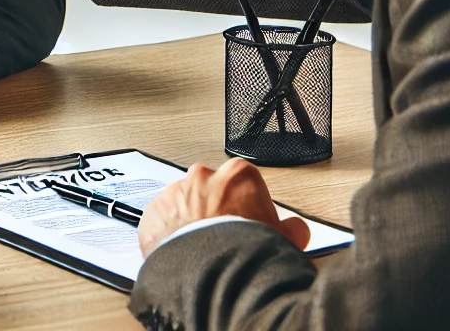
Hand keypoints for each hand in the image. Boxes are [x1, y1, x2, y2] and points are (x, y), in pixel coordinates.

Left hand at [137, 157, 309, 256]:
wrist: (211, 274)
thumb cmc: (246, 253)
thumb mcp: (286, 240)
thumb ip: (292, 228)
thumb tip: (296, 229)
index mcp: (238, 175)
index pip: (245, 186)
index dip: (248, 208)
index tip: (249, 225)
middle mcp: (204, 177)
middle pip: (212, 192)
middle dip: (216, 212)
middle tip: (224, 240)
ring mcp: (175, 193)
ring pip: (184, 206)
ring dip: (190, 224)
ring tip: (202, 252)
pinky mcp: (153, 214)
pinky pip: (162, 223)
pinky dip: (169, 236)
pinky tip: (182, 255)